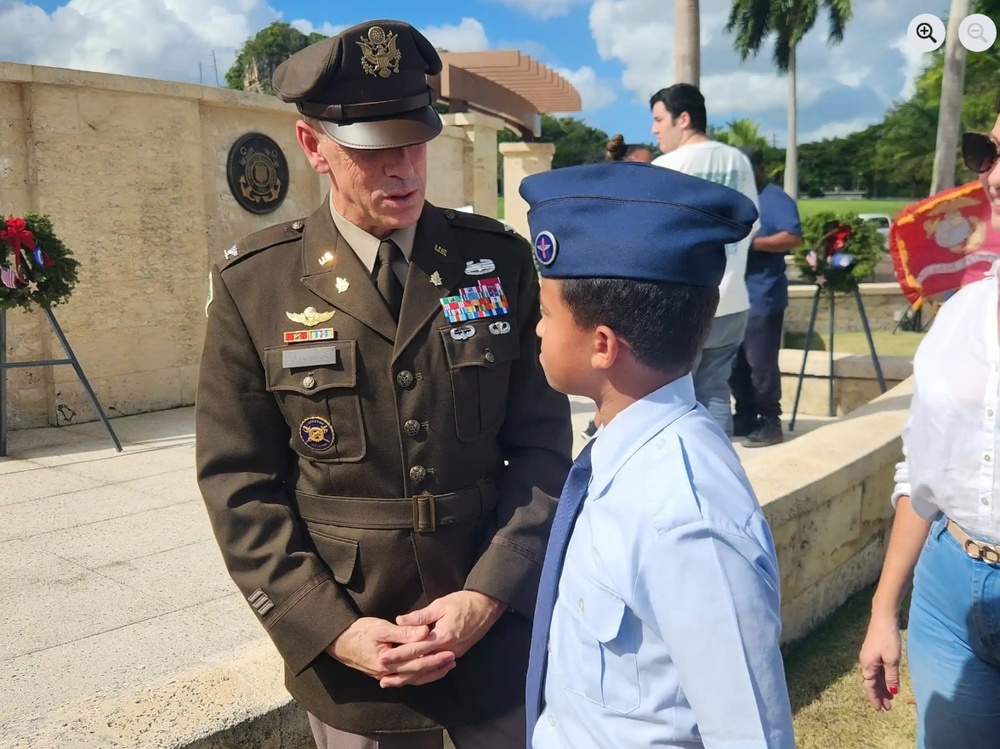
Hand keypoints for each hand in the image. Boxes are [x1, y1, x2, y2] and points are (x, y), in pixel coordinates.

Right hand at [327, 617, 455, 685]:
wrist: (338, 642)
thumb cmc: (359, 632)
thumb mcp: (381, 628)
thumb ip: (403, 632)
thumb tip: (424, 633)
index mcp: (388, 661)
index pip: (416, 661)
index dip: (434, 657)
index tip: (449, 651)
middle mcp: (387, 673)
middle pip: (417, 673)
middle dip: (436, 667)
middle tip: (453, 660)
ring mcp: (385, 675)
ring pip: (412, 679)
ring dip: (430, 674)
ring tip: (446, 667)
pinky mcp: (383, 674)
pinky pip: (405, 679)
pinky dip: (418, 676)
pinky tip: (427, 673)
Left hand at [377, 591, 505, 687]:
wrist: (486, 606)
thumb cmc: (463, 602)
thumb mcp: (440, 605)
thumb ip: (419, 617)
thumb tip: (399, 621)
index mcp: (443, 637)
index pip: (416, 649)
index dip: (398, 654)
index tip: (383, 657)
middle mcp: (448, 650)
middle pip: (421, 665)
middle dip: (401, 672)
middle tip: (383, 678)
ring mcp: (454, 654)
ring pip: (429, 671)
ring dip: (411, 678)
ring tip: (394, 682)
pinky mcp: (456, 654)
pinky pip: (438, 668)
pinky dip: (425, 674)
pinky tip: (414, 677)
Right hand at [858, 612, 901, 710]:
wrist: (883, 618)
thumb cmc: (887, 639)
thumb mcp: (892, 660)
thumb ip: (892, 677)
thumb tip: (892, 691)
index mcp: (867, 665)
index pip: (869, 686)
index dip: (874, 698)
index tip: (880, 709)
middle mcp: (865, 662)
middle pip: (871, 682)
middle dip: (879, 695)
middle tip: (888, 707)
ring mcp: (869, 656)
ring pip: (875, 676)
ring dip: (882, 687)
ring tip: (890, 698)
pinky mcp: (874, 652)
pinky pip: (877, 670)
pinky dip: (883, 678)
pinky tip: (889, 682)